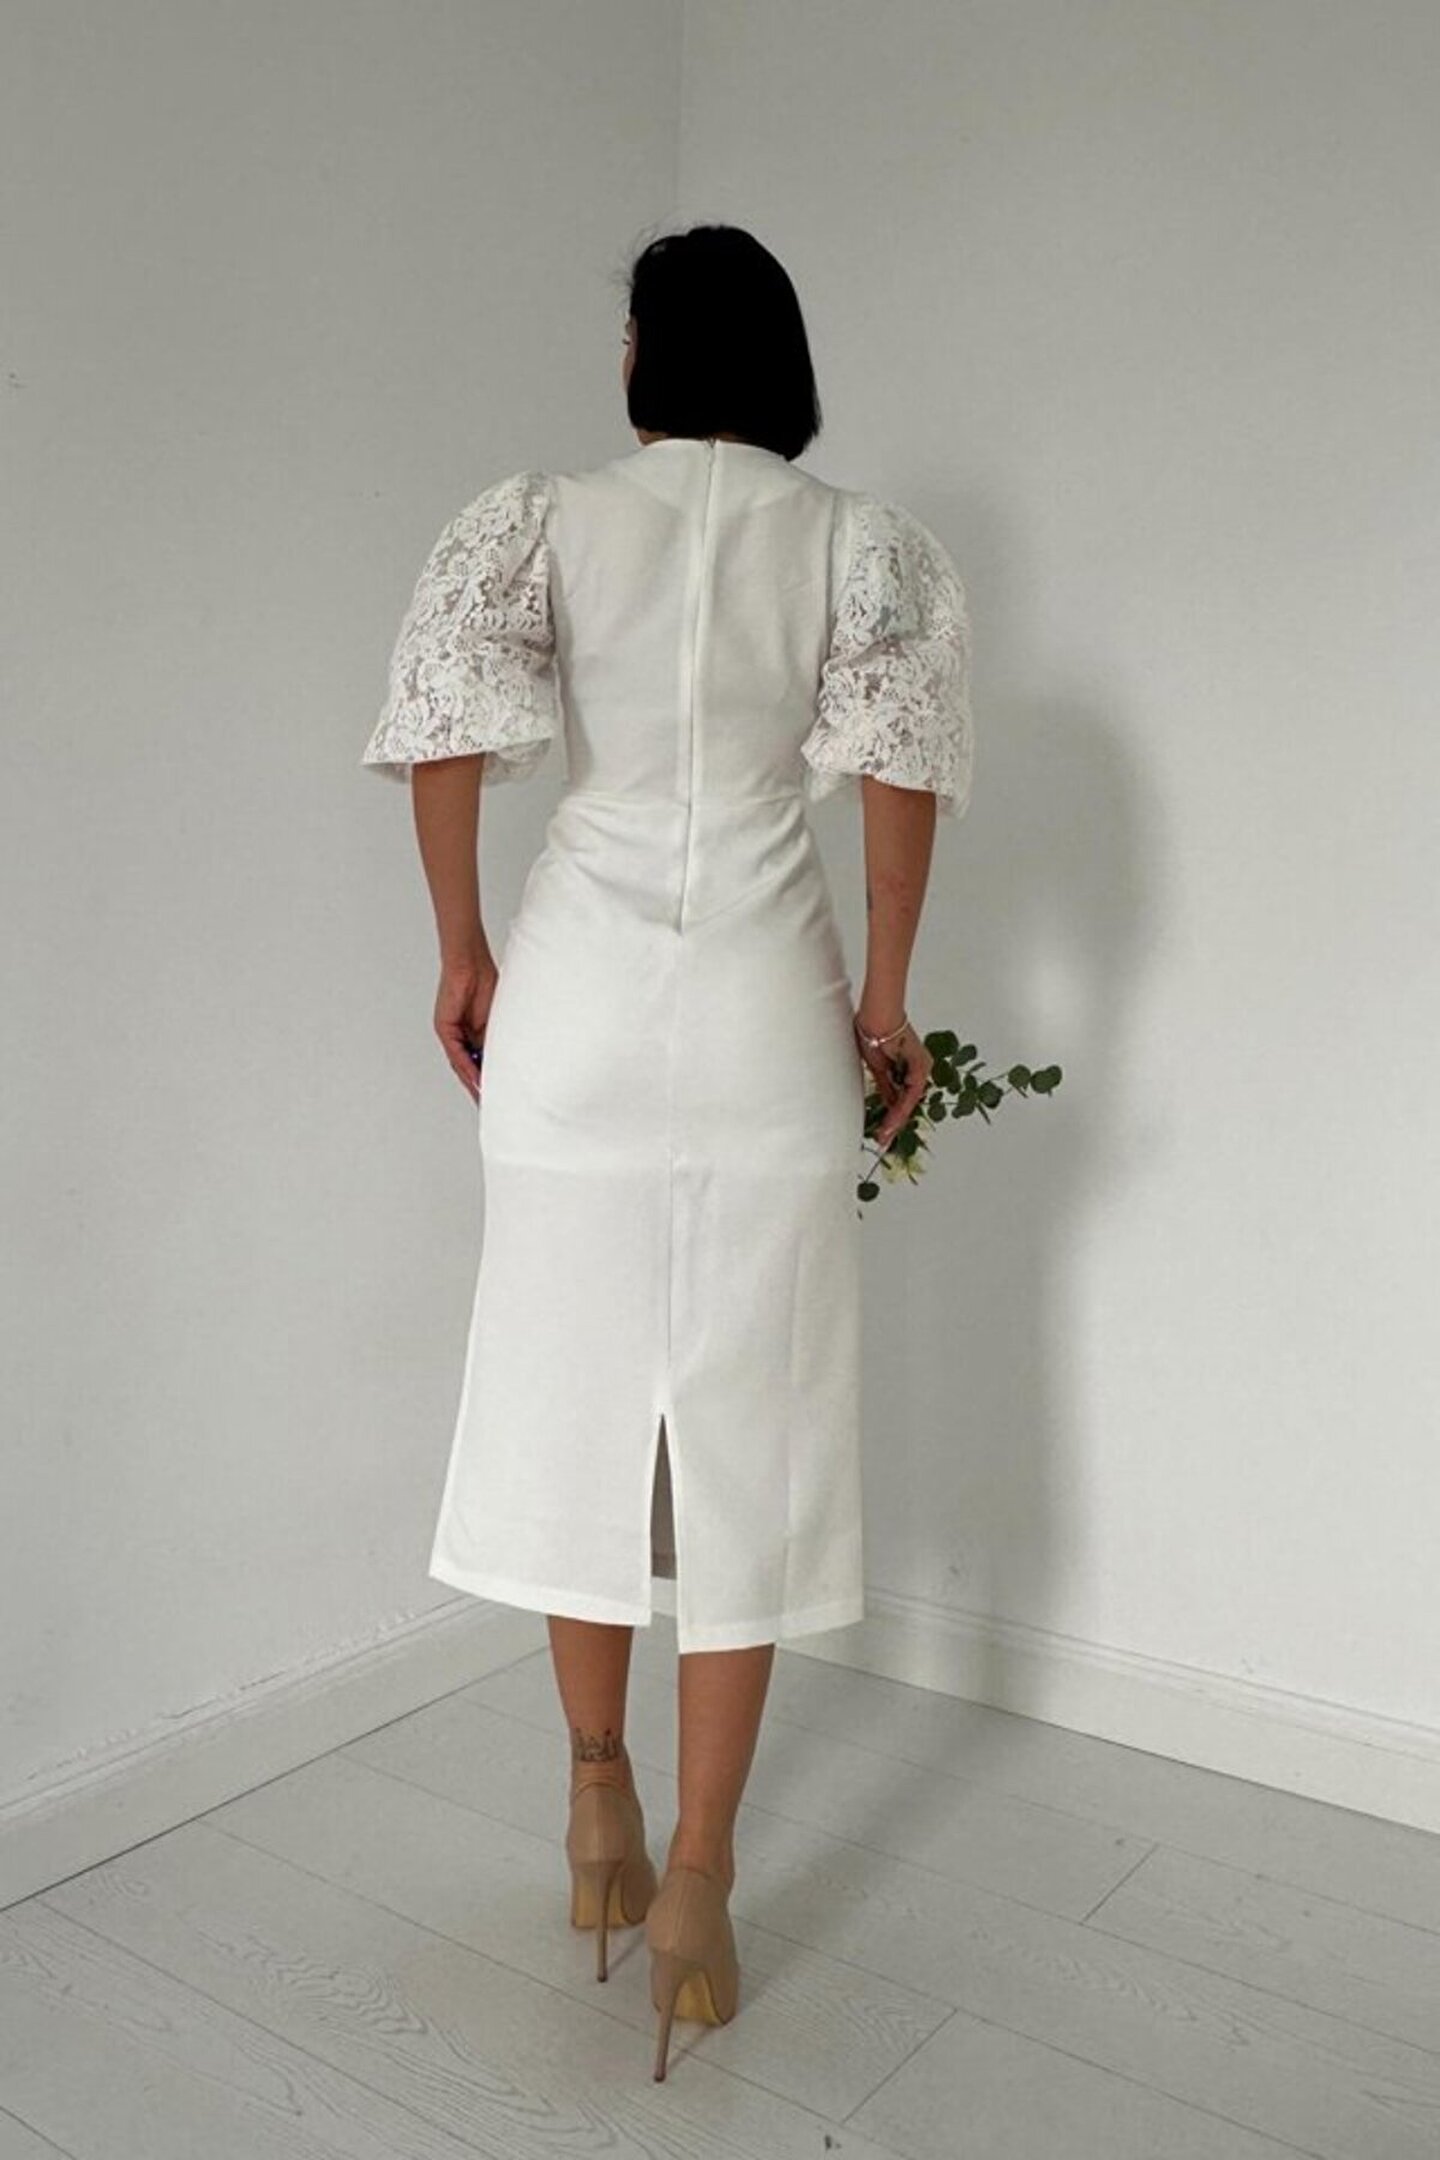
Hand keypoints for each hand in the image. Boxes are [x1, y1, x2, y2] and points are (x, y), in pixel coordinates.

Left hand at [435, 955, 498, 1101]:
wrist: (471, 965)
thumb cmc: (486, 984)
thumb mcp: (496, 1021)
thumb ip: (495, 1044)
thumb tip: (502, 1066)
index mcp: (474, 1035)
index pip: (480, 1063)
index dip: (488, 1081)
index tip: (501, 1096)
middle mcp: (461, 1037)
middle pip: (469, 1069)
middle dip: (480, 1088)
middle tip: (491, 1106)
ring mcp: (452, 1034)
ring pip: (461, 1065)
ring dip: (472, 1082)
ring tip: (485, 1098)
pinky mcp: (445, 1028)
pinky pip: (456, 1053)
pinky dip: (466, 1067)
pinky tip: (476, 1079)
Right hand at [853, 1011, 932, 1152]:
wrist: (876, 1015)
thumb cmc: (873, 1031)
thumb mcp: (877, 1067)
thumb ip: (885, 1086)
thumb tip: (887, 1103)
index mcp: (908, 1066)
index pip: (902, 1096)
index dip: (893, 1115)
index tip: (883, 1131)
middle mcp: (919, 1068)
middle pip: (907, 1101)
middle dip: (895, 1123)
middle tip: (884, 1140)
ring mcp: (922, 1067)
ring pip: (910, 1101)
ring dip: (897, 1120)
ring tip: (885, 1136)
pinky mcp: (920, 1066)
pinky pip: (910, 1093)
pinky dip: (900, 1109)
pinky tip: (892, 1122)